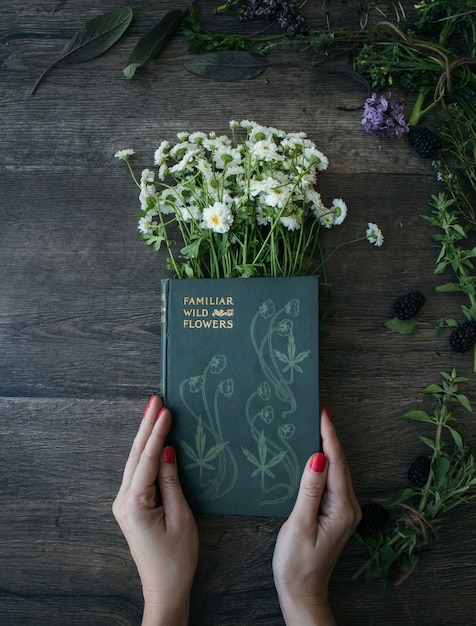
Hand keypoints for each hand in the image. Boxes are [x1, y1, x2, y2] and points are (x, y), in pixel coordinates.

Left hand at [113, 396, 198, 625]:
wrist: (165, 589)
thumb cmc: (177, 559)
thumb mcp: (181, 517)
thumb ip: (171, 482)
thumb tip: (165, 451)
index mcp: (135, 503)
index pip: (146, 458)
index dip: (157, 432)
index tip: (165, 410)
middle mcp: (123, 500)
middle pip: (135, 455)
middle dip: (146, 425)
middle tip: (154, 400)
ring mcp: (124, 503)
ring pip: (133, 461)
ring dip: (144, 436)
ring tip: (152, 412)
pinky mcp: (130, 506)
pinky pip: (137, 472)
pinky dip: (144, 453)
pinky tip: (150, 440)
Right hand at [272, 406, 360, 625]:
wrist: (302, 592)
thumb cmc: (296, 564)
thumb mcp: (299, 525)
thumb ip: (309, 490)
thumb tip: (317, 458)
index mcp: (341, 508)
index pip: (336, 463)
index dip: (329, 436)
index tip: (323, 413)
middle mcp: (349, 507)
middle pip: (340, 463)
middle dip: (330, 436)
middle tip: (318, 411)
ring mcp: (344, 511)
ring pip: (337, 471)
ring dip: (328, 448)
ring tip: (316, 425)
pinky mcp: (336, 514)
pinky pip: (333, 481)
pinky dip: (325, 463)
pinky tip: (316, 454)